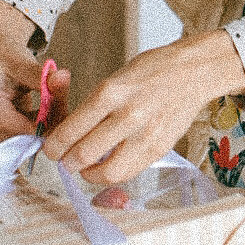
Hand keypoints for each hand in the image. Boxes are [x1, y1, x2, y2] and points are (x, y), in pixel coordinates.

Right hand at [0, 0, 69, 140]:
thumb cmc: (3, 52)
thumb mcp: (22, 62)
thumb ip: (42, 75)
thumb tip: (63, 77)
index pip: (24, 129)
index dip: (49, 120)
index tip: (65, 103)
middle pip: (26, 136)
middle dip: (49, 120)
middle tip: (62, 96)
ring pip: (28, 136)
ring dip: (46, 120)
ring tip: (55, 96)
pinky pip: (26, 132)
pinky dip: (39, 120)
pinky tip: (46, 103)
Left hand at [43, 30, 244, 184]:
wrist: (193, 72)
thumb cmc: (153, 70)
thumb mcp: (116, 78)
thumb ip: (93, 105)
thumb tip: (68, 131)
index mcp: (111, 92)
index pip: (72, 128)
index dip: (55, 145)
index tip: (51, 148)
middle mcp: (128, 114)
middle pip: (84, 153)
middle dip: (67, 162)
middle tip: (64, 161)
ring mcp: (146, 134)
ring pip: (107, 171)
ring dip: (89, 174)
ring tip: (85, 169)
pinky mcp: (160, 148)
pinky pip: (129, 172)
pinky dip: (113, 174)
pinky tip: (108, 166)